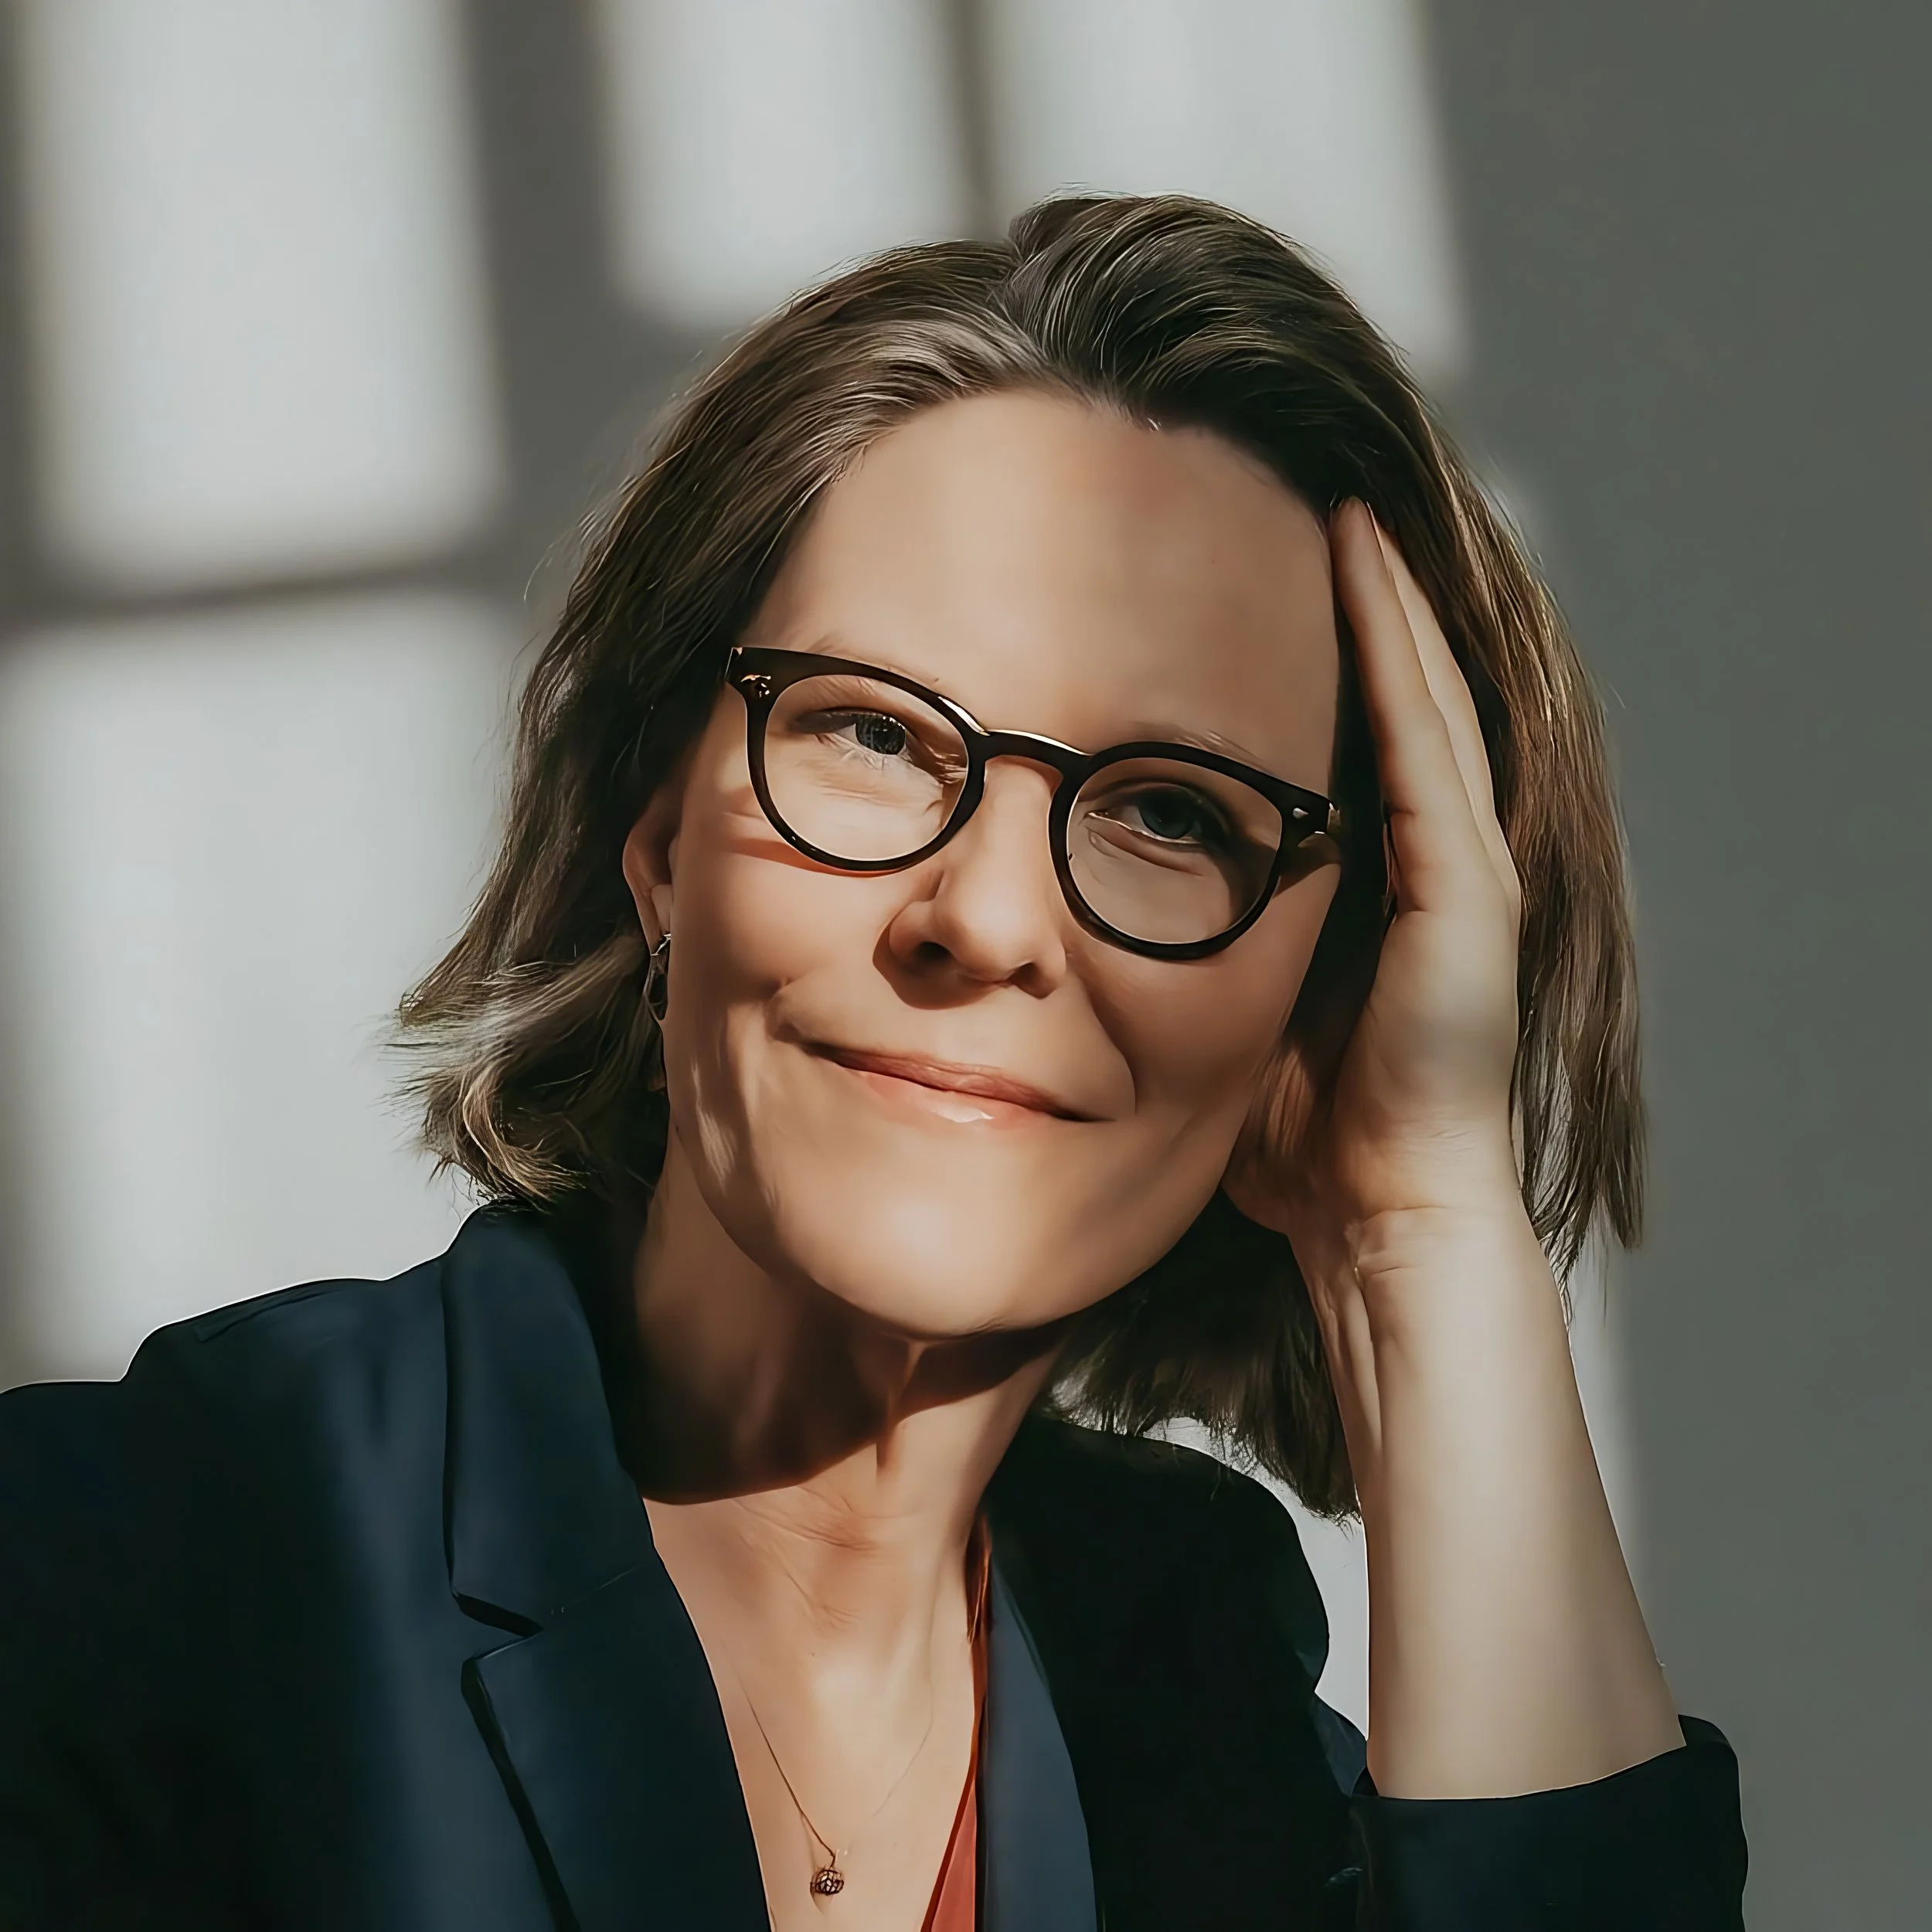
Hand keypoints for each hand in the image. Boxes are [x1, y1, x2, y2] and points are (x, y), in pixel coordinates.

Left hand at [1226, 500, 1526, 1273]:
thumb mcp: (1234, 1022)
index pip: (1367, 748)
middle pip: (1410, 707)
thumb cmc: (1306, 1141)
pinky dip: (1399, 661)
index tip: (1285, 586)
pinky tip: (1371, 583)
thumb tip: (1095, 945)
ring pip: (1429, 708)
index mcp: (1387, 893)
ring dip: (1392, 610)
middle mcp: (1440, 868)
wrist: (1380, 1218)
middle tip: (1332, 511)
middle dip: (1375, 613)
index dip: (1341, 664)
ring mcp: (1464, 874)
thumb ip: (1201, 967)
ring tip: (1354, 518)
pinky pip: (1426, 750)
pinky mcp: (1469, 892)